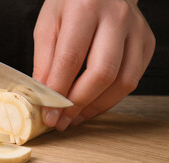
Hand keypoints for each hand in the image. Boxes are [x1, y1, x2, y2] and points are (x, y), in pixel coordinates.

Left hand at [33, 0, 154, 130]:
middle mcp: (116, 17)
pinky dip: (109, 99)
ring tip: (73, 118)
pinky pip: (131, 81)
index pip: (71, 59)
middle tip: (61, 121)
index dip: (59, 93)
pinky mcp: (146, 43)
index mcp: (85, 8)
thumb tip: (44, 96)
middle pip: (102, 73)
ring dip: (95, 107)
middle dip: (78, 105)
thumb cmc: (70, 5)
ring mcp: (136, 31)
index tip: (48, 115)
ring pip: (123, 82)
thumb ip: (45, 60)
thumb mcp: (48, 26)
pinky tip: (91, 105)